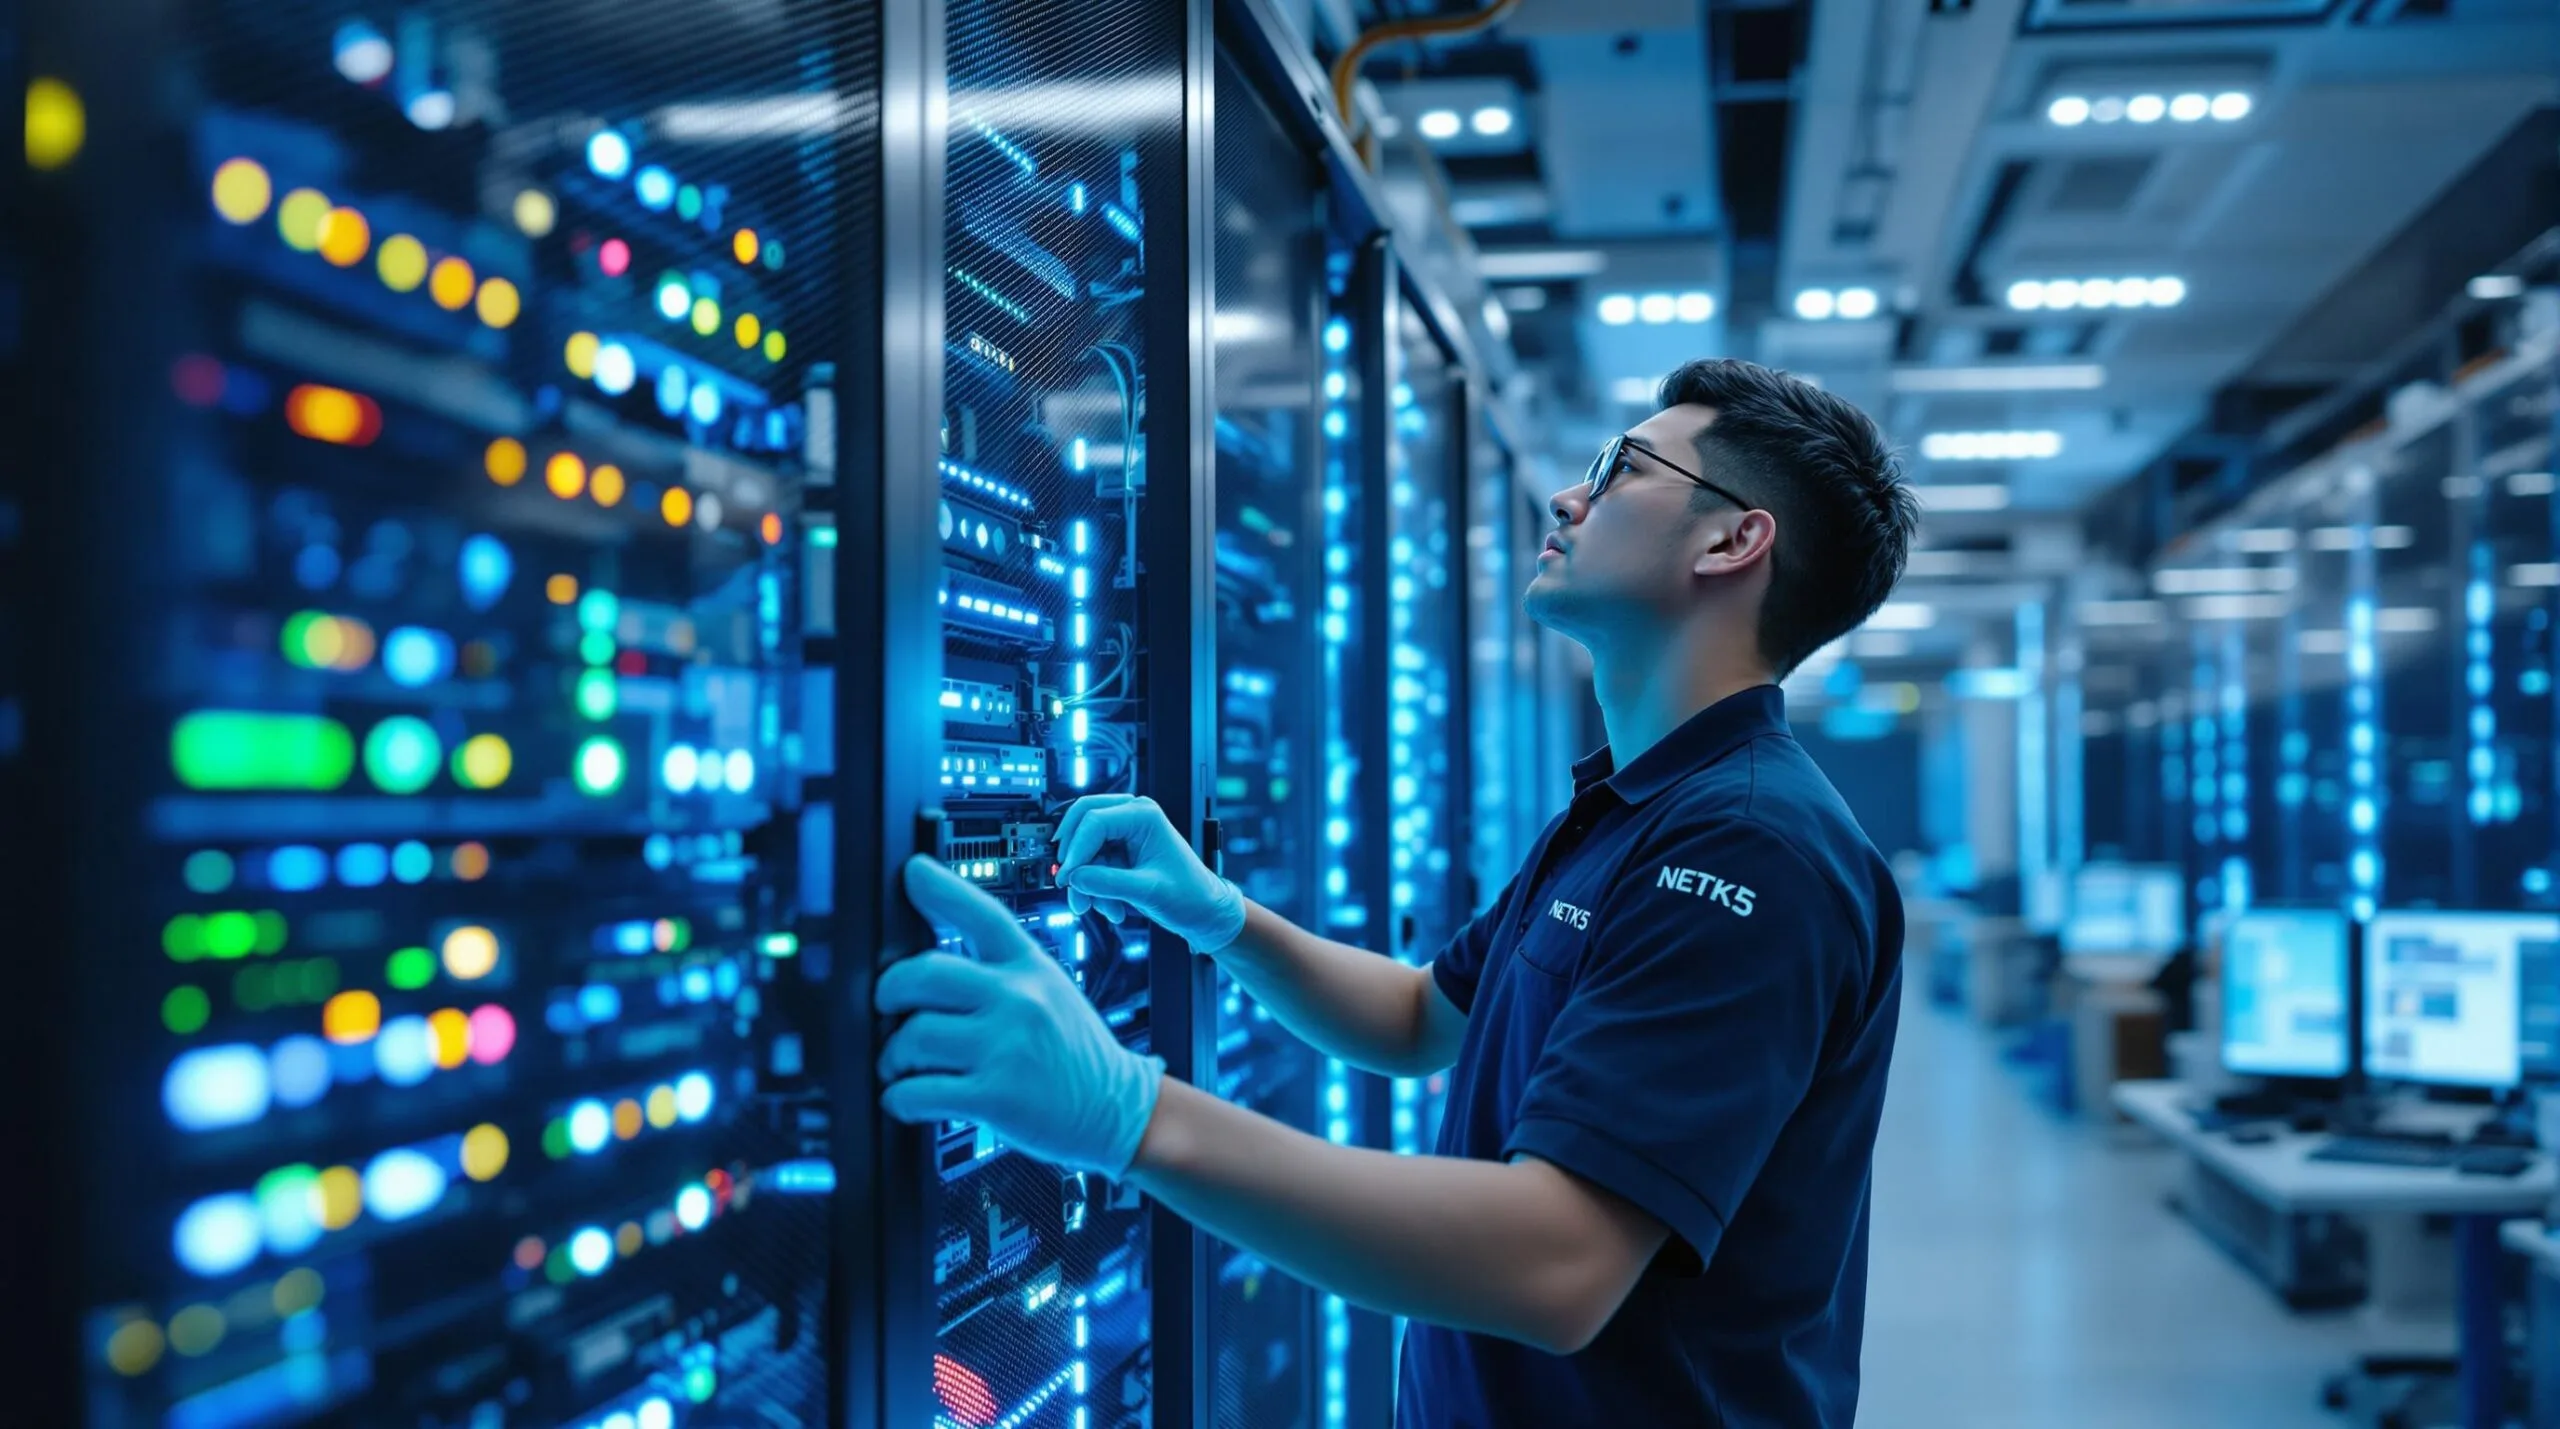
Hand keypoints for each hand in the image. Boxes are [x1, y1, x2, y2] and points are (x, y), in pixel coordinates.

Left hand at [877, 856, 1163, 1178]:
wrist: (1118, 1108)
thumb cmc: (1075, 1052)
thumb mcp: (1050, 991)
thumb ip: (999, 974)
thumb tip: (922, 971)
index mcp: (1030, 968)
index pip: (983, 915)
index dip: (941, 889)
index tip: (913, 873)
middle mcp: (1019, 999)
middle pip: (922, 974)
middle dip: (888, 993)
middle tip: (887, 1008)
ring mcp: (1008, 1046)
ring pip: (912, 1036)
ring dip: (892, 1057)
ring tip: (901, 1066)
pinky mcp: (996, 1096)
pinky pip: (918, 1091)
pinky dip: (898, 1098)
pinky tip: (907, 1098)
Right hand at [1053, 794, 1246, 952]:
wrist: (1203, 911)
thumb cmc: (1189, 894)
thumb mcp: (1147, 890)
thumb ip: (1107, 883)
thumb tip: (1073, 877)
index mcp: (1144, 815)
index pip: (1094, 821)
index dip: (1076, 851)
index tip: (1067, 879)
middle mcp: (1132, 817)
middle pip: (1081, 822)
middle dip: (1074, 858)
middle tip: (1067, 884)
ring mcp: (1124, 834)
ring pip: (1084, 849)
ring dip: (1086, 882)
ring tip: (1100, 909)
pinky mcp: (1119, 852)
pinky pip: (1092, 865)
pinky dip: (1094, 889)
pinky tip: (1113, 909)